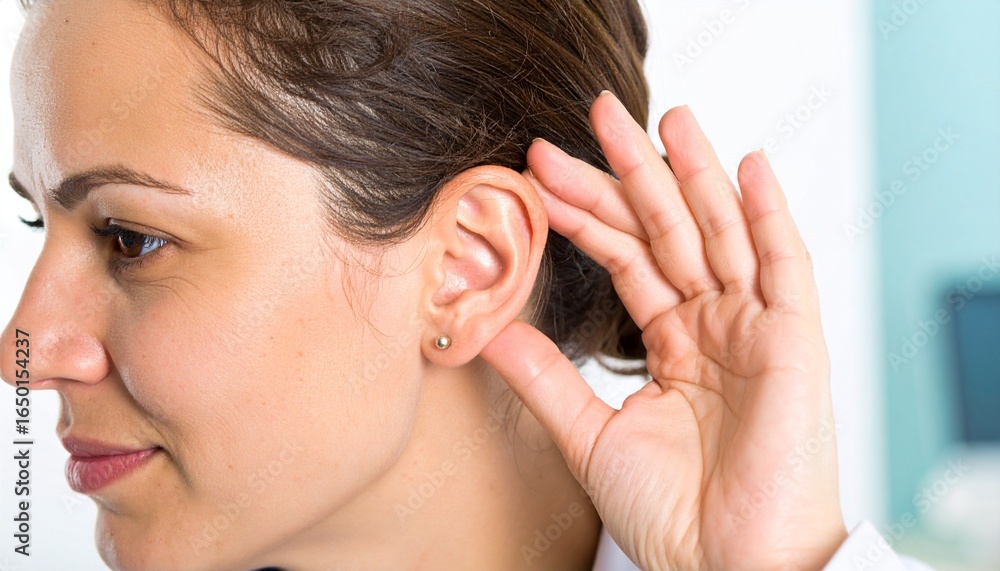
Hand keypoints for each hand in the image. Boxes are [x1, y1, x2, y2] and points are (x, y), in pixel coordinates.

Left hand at [480, 92, 847, 570]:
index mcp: (674, 342)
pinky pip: (785, 265)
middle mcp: (716, 325)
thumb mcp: (590, 433)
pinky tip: (745, 166)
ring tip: (666, 116)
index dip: (587, 213)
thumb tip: (487, 326)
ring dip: (695, 173)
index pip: (626, 258)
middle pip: (669, 231)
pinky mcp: (796, 341)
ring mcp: (757, 328)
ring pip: (721, 233)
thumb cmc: (669, 513)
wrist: (723, 566)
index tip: (541, 173)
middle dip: (634, 172)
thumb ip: (545, 375)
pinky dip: (769, 214)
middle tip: (598, 113)